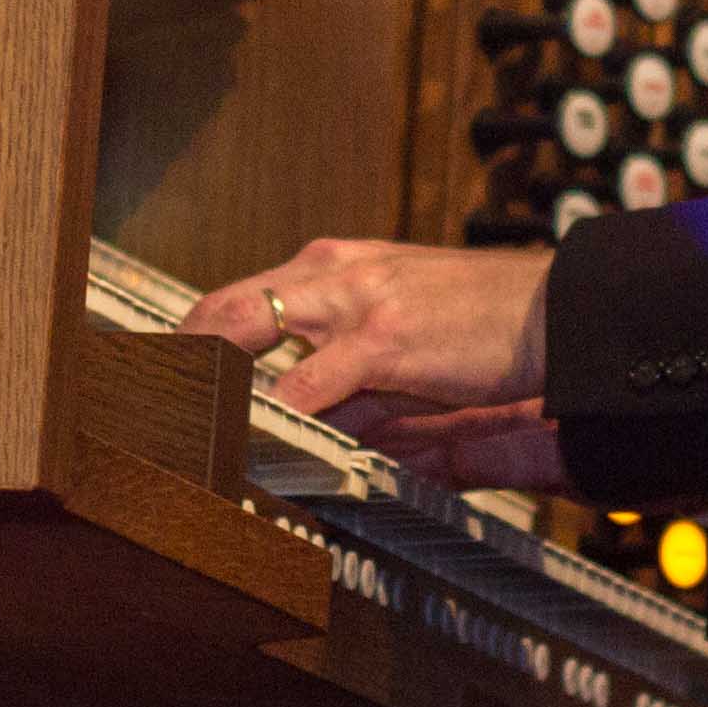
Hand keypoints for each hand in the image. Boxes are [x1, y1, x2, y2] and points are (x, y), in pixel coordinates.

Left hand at [185, 239, 568, 492]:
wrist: (557, 311)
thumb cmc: (483, 322)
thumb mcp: (400, 332)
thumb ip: (342, 368)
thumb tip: (296, 416)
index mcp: (333, 266)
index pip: (237, 299)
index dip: (193, 341)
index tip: (163, 380)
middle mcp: (332, 271)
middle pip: (223, 308)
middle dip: (178, 356)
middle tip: (149, 407)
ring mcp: (355, 300)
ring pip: (250, 334)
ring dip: (213, 385)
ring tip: (181, 427)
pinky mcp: (384, 338)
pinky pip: (309, 385)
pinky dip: (274, 415)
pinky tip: (255, 441)